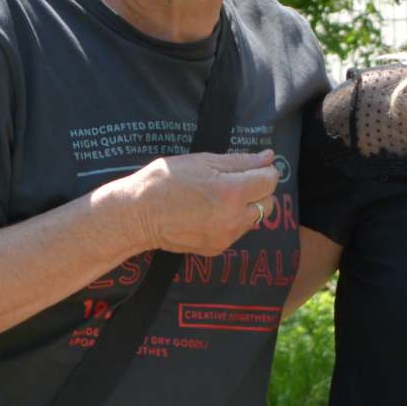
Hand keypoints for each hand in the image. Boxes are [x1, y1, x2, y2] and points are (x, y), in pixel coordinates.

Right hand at [112, 150, 278, 256]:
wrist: (137, 215)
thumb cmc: (165, 182)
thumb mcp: (202, 161)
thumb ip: (240, 161)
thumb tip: (269, 157)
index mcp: (232, 192)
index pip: (270, 180)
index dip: (264, 170)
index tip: (253, 167)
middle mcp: (234, 218)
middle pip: (268, 203)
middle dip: (258, 190)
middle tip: (236, 181)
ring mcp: (227, 236)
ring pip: (255, 219)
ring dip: (246, 207)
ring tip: (221, 197)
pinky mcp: (218, 248)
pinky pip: (238, 232)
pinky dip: (232, 221)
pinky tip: (211, 212)